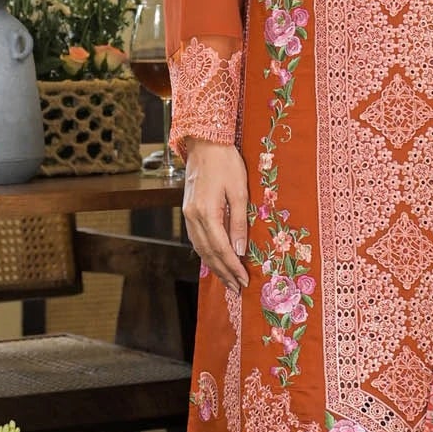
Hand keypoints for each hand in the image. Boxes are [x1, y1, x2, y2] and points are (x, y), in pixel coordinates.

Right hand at [182, 140, 249, 288]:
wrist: (205, 143)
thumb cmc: (226, 163)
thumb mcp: (239, 191)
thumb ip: (239, 222)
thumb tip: (240, 250)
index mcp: (206, 213)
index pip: (221, 248)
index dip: (233, 267)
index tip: (244, 280)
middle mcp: (193, 217)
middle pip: (208, 253)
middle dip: (223, 272)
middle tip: (237, 288)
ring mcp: (188, 214)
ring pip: (199, 248)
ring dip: (214, 266)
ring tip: (227, 280)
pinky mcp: (188, 211)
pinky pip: (196, 239)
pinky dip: (206, 253)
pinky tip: (214, 260)